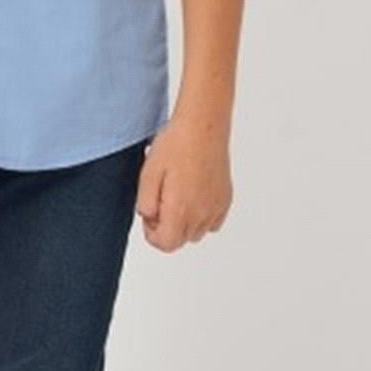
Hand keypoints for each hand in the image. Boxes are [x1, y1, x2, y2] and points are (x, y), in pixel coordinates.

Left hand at [136, 115, 232, 251]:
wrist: (203, 126)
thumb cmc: (176, 145)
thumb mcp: (147, 174)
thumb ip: (145, 204)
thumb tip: (150, 217)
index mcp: (181, 210)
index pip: (166, 244)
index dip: (152, 234)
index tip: (149, 215)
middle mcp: (202, 213)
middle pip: (181, 240)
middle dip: (166, 227)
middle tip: (160, 201)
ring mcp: (216, 207)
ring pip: (197, 232)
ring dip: (184, 222)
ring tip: (176, 195)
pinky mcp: (225, 198)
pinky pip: (213, 222)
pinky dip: (202, 216)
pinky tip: (193, 195)